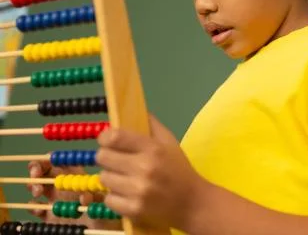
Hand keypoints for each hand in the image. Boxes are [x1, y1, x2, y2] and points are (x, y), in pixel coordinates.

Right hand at [28, 157, 121, 229]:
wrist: (97, 232)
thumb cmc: (105, 214)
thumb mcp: (103, 205)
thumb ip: (95, 198)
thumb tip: (85, 196)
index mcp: (77, 176)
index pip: (61, 160)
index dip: (49, 158)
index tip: (46, 163)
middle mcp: (64, 185)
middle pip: (44, 168)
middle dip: (36, 168)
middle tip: (35, 176)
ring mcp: (55, 199)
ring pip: (37, 185)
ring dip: (33, 186)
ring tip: (38, 193)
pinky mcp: (48, 214)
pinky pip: (35, 206)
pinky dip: (33, 206)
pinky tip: (39, 210)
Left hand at [96, 114, 205, 230]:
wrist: (193, 203)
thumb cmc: (179, 169)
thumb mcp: (170, 142)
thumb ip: (151, 124)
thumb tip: (132, 108)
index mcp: (153, 148)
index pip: (114, 137)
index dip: (105, 137)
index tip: (107, 140)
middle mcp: (144, 168)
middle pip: (102, 157)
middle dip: (107, 158)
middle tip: (117, 161)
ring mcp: (138, 191)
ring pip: (104, 178)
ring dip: (111, 178)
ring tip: (125, 179)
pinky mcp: (133, 210)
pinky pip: (108, 199)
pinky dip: (115, 197)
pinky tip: (127, 194)